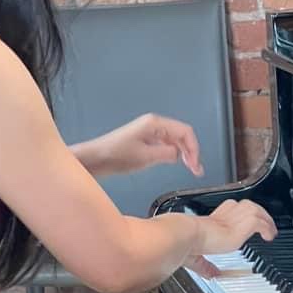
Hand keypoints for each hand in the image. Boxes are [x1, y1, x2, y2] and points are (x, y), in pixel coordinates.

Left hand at [80, 114, 203, 178]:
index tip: (196, 164)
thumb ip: (167, 154)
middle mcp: (154, 125)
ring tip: (190, 168)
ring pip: (175, 140)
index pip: (185, 131)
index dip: (194, 148)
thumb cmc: (115, 155)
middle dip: (191, 151)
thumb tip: (180, 155)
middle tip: (196, 169)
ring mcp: (149, 132)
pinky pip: (166, 144)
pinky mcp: (145, 141)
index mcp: (155, 123)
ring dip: (184, 153)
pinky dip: (174, 154)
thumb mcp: (145, 157)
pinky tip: (176, 163)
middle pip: (182, 135)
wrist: (95, 159)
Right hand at [186, 199, 277, 277]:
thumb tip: (210, 275)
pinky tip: (269, 236)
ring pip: (256, 210)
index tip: (244, 224)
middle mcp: (225, 216)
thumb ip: (205, 266)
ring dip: (266, 219)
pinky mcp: (242, 225)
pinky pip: (260, 222)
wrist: (185, 235)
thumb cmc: (185, 243)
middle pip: (247, 205)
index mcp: (213, 220)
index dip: (240, 215)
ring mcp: (234, 219)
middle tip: (264, 224)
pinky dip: (267, 228)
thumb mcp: (196, 257)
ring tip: (270, 231)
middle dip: (258, 213)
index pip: (231, 209)